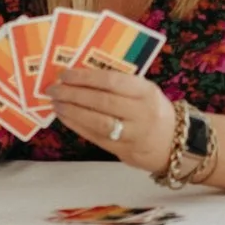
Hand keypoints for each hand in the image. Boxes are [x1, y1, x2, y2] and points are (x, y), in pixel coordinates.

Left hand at [49, 66, 176, 173]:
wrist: (171, 143)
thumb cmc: (152, 109)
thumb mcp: (144, 91)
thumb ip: (119, 84)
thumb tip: (81, 76)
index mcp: (145, 92)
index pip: (112, 81)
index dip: (86, 78)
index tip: (66, 74)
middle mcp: (140, 112)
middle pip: (102, 102)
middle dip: (73, 94)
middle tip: (53, 89)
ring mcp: (131, 133)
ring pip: (97, 122)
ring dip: (72, 112)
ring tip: (56, 103)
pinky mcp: (121, 149)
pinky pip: (94, 136)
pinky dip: (76, 125)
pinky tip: (64, 117)